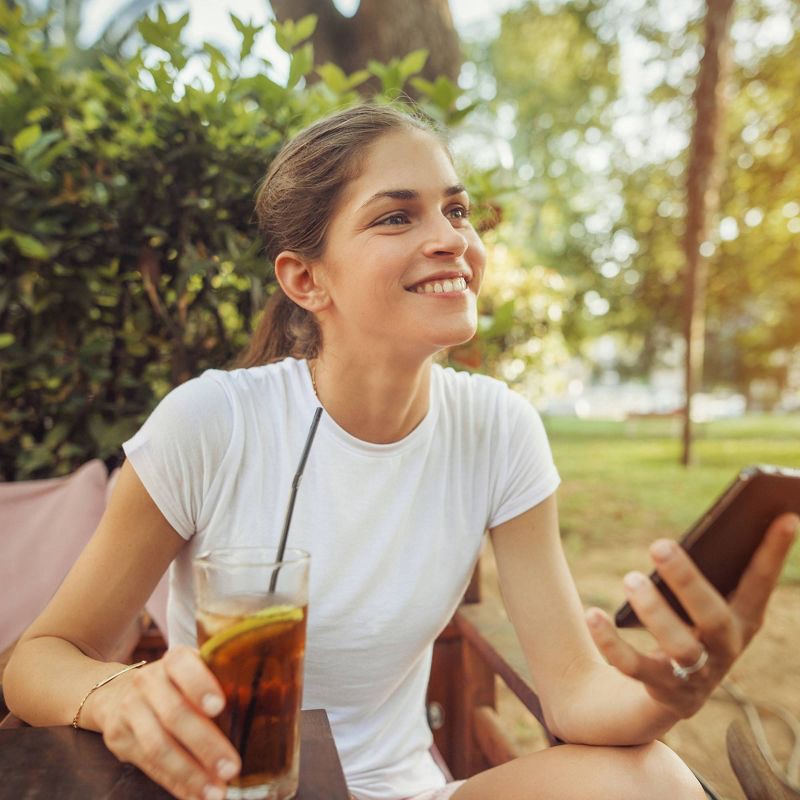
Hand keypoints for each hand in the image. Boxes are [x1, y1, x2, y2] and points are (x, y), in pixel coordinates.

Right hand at [95, 645, 240, 799]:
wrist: (114, 693)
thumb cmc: (173, 683)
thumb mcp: (192, 670)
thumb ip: (222, 680)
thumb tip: (276, 697)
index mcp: (172, 661)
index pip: (182, 664)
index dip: (199, 684)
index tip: (220, 706)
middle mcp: (148, 683)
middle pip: (174, 714)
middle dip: (205, 743)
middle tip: (231, 766)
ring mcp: (130, 712)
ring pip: (158, 746)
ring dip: (190, 773)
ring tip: (217, 791)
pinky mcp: (120, 741)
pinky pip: (149, 767)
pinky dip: (176, 784)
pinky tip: (196, 795)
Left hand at [585, 512, 797, 718]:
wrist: (670, 693)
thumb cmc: (688, 628)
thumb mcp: (700, 602)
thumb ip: (699, 570)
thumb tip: (675, 534)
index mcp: (742, 620)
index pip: (760, 582)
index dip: (773, 552)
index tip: (784, 515)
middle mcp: (724, 649)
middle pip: (712, 616)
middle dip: (687, 581)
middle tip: (657, 545)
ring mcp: (696, 674)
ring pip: (678, 646)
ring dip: (653, 611)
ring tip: (630, 578)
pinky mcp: (662, 689)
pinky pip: (633, 666)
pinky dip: (610, 641)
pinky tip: (592, 613)